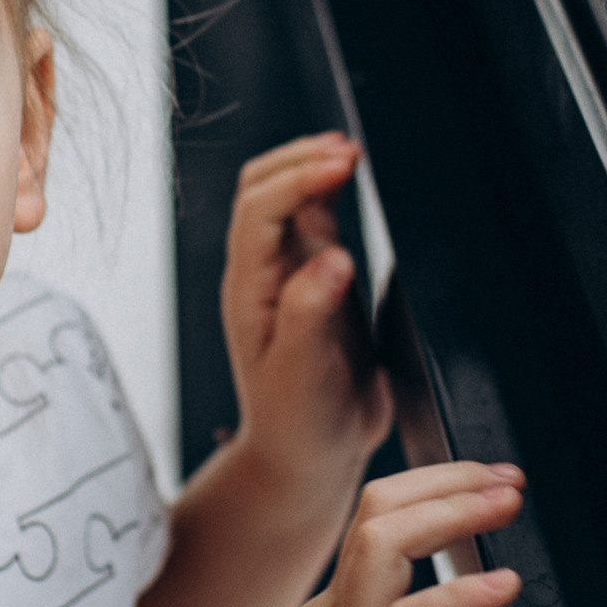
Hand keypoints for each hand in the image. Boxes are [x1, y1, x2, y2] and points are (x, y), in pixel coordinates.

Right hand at [170, 462, 523, 606]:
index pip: (380, 520)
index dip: (434, 492)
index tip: (483, 483)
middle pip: (386, 511)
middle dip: (452, 483)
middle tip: (506, 474)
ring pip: (387, 546)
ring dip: (454, 513)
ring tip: (505, 501)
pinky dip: (457, 599)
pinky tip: (498, 588)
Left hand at [218, 133, 393, 502]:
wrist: (309, 456)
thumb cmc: (297, 422)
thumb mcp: (301, 372)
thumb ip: (311, 312)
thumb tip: (332, 258)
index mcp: (250, 289)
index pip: (260, 210)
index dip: (299, 178)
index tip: (343, 165)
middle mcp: (265, 273)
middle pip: (262, 188)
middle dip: (300, 158)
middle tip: (347, 150)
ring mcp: (292, 274)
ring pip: (289, 198)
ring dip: (314, 167)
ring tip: (350, 153)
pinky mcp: (321, 282)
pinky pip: (321, 223)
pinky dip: (335, 193)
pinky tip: (357, 183)